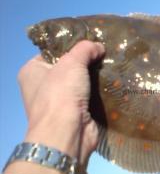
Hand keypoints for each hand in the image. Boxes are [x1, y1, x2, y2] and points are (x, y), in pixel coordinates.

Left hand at [18, 40, 104, 164]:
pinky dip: (100, 90)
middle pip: (69, 67)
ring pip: (81, 82)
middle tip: (104, 51)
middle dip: (87, 60)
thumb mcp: (72, 62)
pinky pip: (90, 96)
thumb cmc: (61, 92)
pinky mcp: (76, 112)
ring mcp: (60, 101)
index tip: (90, 40)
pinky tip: (113, 80)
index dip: (71, 45)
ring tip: (112, 63)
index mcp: (32, 71)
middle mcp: (43, 86)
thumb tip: (99, 46)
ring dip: (96, 75)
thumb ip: (85, 49)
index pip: (52, 52)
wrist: (67, 132)